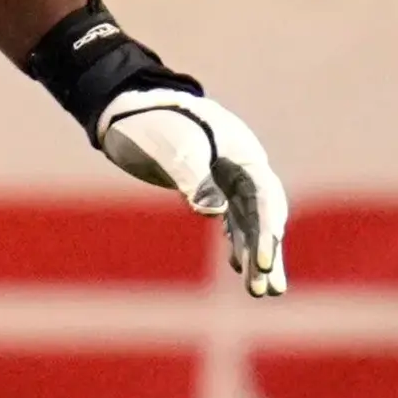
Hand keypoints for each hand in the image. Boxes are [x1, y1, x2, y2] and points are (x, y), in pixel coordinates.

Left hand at [95, 85, 288, 296]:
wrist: (128, 105)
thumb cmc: (150, 123)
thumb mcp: (171, 147)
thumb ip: (193, 178)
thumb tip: (213, 213)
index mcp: (243, 154)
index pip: (263, 200)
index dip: (264, 233)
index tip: (259, 264)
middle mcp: (243, 167)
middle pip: (264, 216)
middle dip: (267, 254)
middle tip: (270, 292)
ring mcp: (229, 176)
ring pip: (250, 221)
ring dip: (255, 255)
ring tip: (263, 292)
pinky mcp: (211, 185)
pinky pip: (234, 217)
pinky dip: (237, 241)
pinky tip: (238, 266)